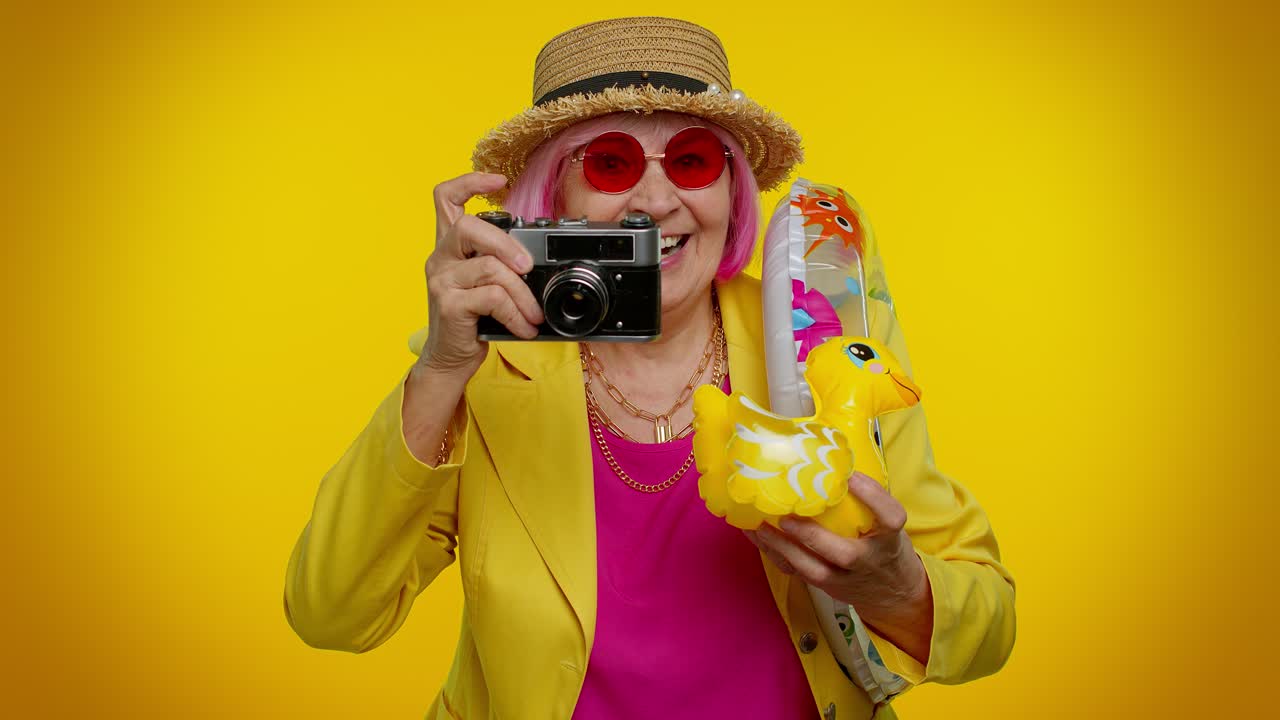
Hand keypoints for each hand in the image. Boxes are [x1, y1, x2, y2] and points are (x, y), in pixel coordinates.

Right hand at [419, 172, 544, 381]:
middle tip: (528, 267)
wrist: (449, 361)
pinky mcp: (448, 304)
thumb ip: (498, 265)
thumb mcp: (484, 286)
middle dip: (506, 244)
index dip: (469, 182)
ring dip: (522, 293)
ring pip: (491, 268)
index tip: (497, 180)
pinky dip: (516, 314)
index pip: (445, 198)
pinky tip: (523, 327)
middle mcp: (440, 258)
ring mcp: (441, 281)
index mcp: (449, 248)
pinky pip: (493, 298)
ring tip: (533, 314)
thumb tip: (534, 261)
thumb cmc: (471, 321)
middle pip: (469, 227)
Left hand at [745, 472, 933, 662]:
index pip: (890, 517)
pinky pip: (796, 573)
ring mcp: (845, 579)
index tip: (850, 476)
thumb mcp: (888, 525)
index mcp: (890, 539)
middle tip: (787, 517)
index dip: (871, 496)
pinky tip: (758, 536)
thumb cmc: (886, 547)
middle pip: (845, 554)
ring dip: (783, 548)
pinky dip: (774, 554)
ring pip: (813, 570)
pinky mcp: (826, 587)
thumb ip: (870, 502)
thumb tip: (835, 461)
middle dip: (813, 536)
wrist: (893, 593)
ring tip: (760, 526)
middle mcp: (868, 561)